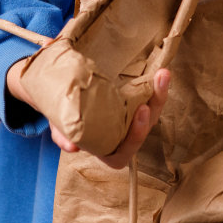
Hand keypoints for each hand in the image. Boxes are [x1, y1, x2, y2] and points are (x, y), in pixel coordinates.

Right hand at [7, 60, 170, 170]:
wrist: (62, 96)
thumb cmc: (63, 118)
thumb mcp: (60, 126)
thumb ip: (63, 136)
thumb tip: (72, 147)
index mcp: (107, 149)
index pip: (125, 152)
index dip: (135, 137)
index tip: (141, 112)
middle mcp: (123, 135)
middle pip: (145, 126)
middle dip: (154, 107)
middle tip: (156, 85)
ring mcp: (131, 118)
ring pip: (152, 110)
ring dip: (160, 92)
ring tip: (162, 73)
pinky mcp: (134, 101)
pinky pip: (150, 96)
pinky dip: (156, 84)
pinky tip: (160, 70)